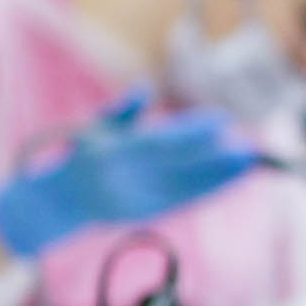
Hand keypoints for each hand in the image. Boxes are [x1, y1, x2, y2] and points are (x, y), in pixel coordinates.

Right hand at [0, 95, 261, 259]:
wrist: (57, 205)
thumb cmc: (78, 158)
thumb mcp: (91, 131)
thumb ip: (121, 112)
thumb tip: (144, 90)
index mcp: (107, 154)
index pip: (158, 143)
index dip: (192, 133)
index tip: (222, 122)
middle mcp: (123, 180)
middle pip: (177, 169)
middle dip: (213, 161)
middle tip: (247, 149)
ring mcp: (134, 200)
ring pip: (184, 187)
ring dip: (218, 177)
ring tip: (247, 163)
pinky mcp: (144, 215)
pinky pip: (182, 201)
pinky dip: (207, 190)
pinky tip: (230, 180)